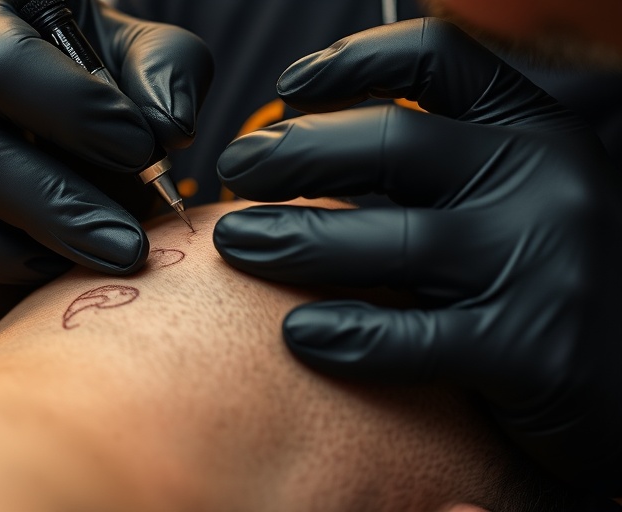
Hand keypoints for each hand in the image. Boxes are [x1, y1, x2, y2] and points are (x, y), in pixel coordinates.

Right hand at [0, 0, 211, 316]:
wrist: (46, 115)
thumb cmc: (96, 74)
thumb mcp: (139, 53)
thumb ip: (165, 71)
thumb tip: (168, 127)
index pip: (1, 62)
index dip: (73, 110)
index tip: (141, 148)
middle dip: (61, 207)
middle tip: (131, 245)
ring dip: (35, 249)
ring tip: (107, 257)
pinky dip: (6, 270)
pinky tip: (62, 265)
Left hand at [213, 18, 621, 493]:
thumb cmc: (546, 275)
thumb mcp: (510, 193)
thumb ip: (433, 165)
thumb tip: (302, 145)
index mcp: (534, 130)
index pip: (438, 56)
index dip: (351, 59)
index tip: (289, 84)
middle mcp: (544, 179)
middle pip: (390, 141)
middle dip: (293, 153)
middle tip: (236, 171)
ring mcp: (543, 262)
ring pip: (388, 241)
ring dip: (293, 239)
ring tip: (236, 242)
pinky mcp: (532, 349)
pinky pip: (411, 338)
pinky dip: (345, 335)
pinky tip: (298, 334)